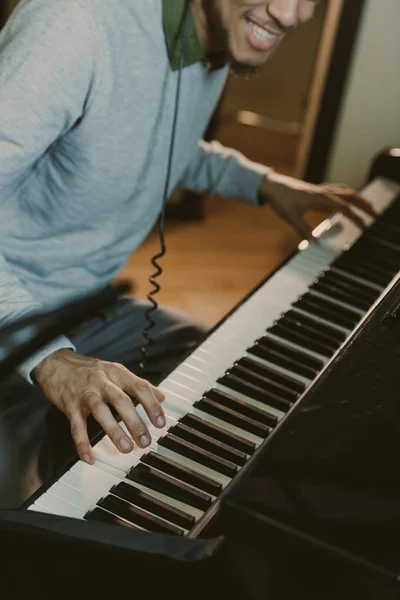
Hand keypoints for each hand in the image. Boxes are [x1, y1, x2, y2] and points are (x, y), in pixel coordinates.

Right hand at [34, 349, 164, 463]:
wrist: (56, 363)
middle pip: (121, 400)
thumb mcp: (116, 371)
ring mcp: (85, 393)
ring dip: (114, 431)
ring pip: (100, 411)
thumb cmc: (90, 370)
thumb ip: (139, 384)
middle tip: (145, 441)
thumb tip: (162, 397)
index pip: (139, 387)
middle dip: (135, 422)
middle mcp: (102, 381)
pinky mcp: (69, 405)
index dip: (152, 405)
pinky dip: (82, 444)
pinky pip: (76, 427)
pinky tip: (90, 458)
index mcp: (117, 373)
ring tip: (127, 448)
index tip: (161, 423)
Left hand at [258, 172, 375, 241]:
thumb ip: (304, 231)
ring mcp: (321, 189)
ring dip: (358, 198)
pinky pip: (337, 190)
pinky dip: (347, 194)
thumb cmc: (282, 201)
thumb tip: (316, 244)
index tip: (365, 227)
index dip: (356, 218)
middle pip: (350, 196)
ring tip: (368, 206)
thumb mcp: (291, 218)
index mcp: (320, 198)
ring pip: (346, 191)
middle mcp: (324, 191)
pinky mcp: (318, 190)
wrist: (273, 186)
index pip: (344, 208)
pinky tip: (349, 199)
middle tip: (375, 214)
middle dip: (364, 205)